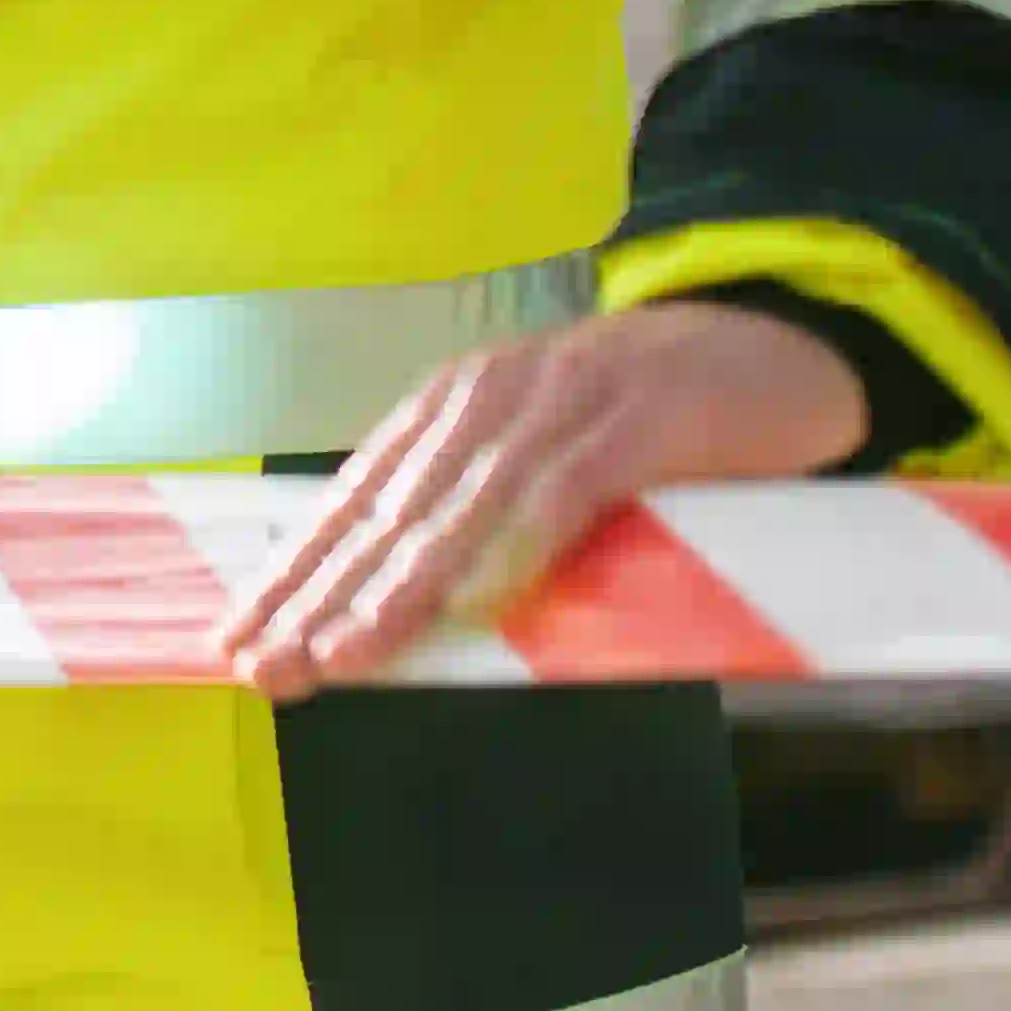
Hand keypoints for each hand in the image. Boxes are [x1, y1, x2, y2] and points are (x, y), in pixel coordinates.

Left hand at [219, 299, 871, 699]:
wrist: (774, 345)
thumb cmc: (652, 424)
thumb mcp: (546, 460)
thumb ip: (481, 519)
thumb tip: (393, 608)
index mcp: (451, 413)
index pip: (352, 503)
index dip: (294, 574)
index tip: (236, 640)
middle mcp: (485, 399)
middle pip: (385, 511)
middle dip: (318, 596)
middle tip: (263, 665)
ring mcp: (558, 402)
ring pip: (458, 508)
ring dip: (395, 589)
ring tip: (341, 656)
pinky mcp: (635, 418)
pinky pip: (561, 493)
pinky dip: (512, 548)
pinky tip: (468, 604)